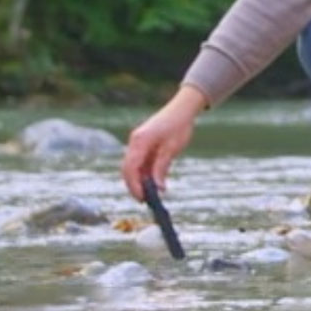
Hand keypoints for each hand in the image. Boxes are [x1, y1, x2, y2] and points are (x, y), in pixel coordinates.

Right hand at [120, 85, 206, 200]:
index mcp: (140, 141)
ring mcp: (138, 143)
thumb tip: (158, 188)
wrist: (182, 109)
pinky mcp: (143, 145)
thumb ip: (162, 167)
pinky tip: (155, 183)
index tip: (142, 198)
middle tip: (145, 201)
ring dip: (140, 181)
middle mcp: (135, 142)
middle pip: (128, 169)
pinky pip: (140, 163)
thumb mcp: (172, 148)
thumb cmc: (179, 126)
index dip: (134, 185)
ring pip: (133, 167)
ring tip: (152, 195)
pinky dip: (145, 174)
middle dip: (134, 186)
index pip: (130, 167)